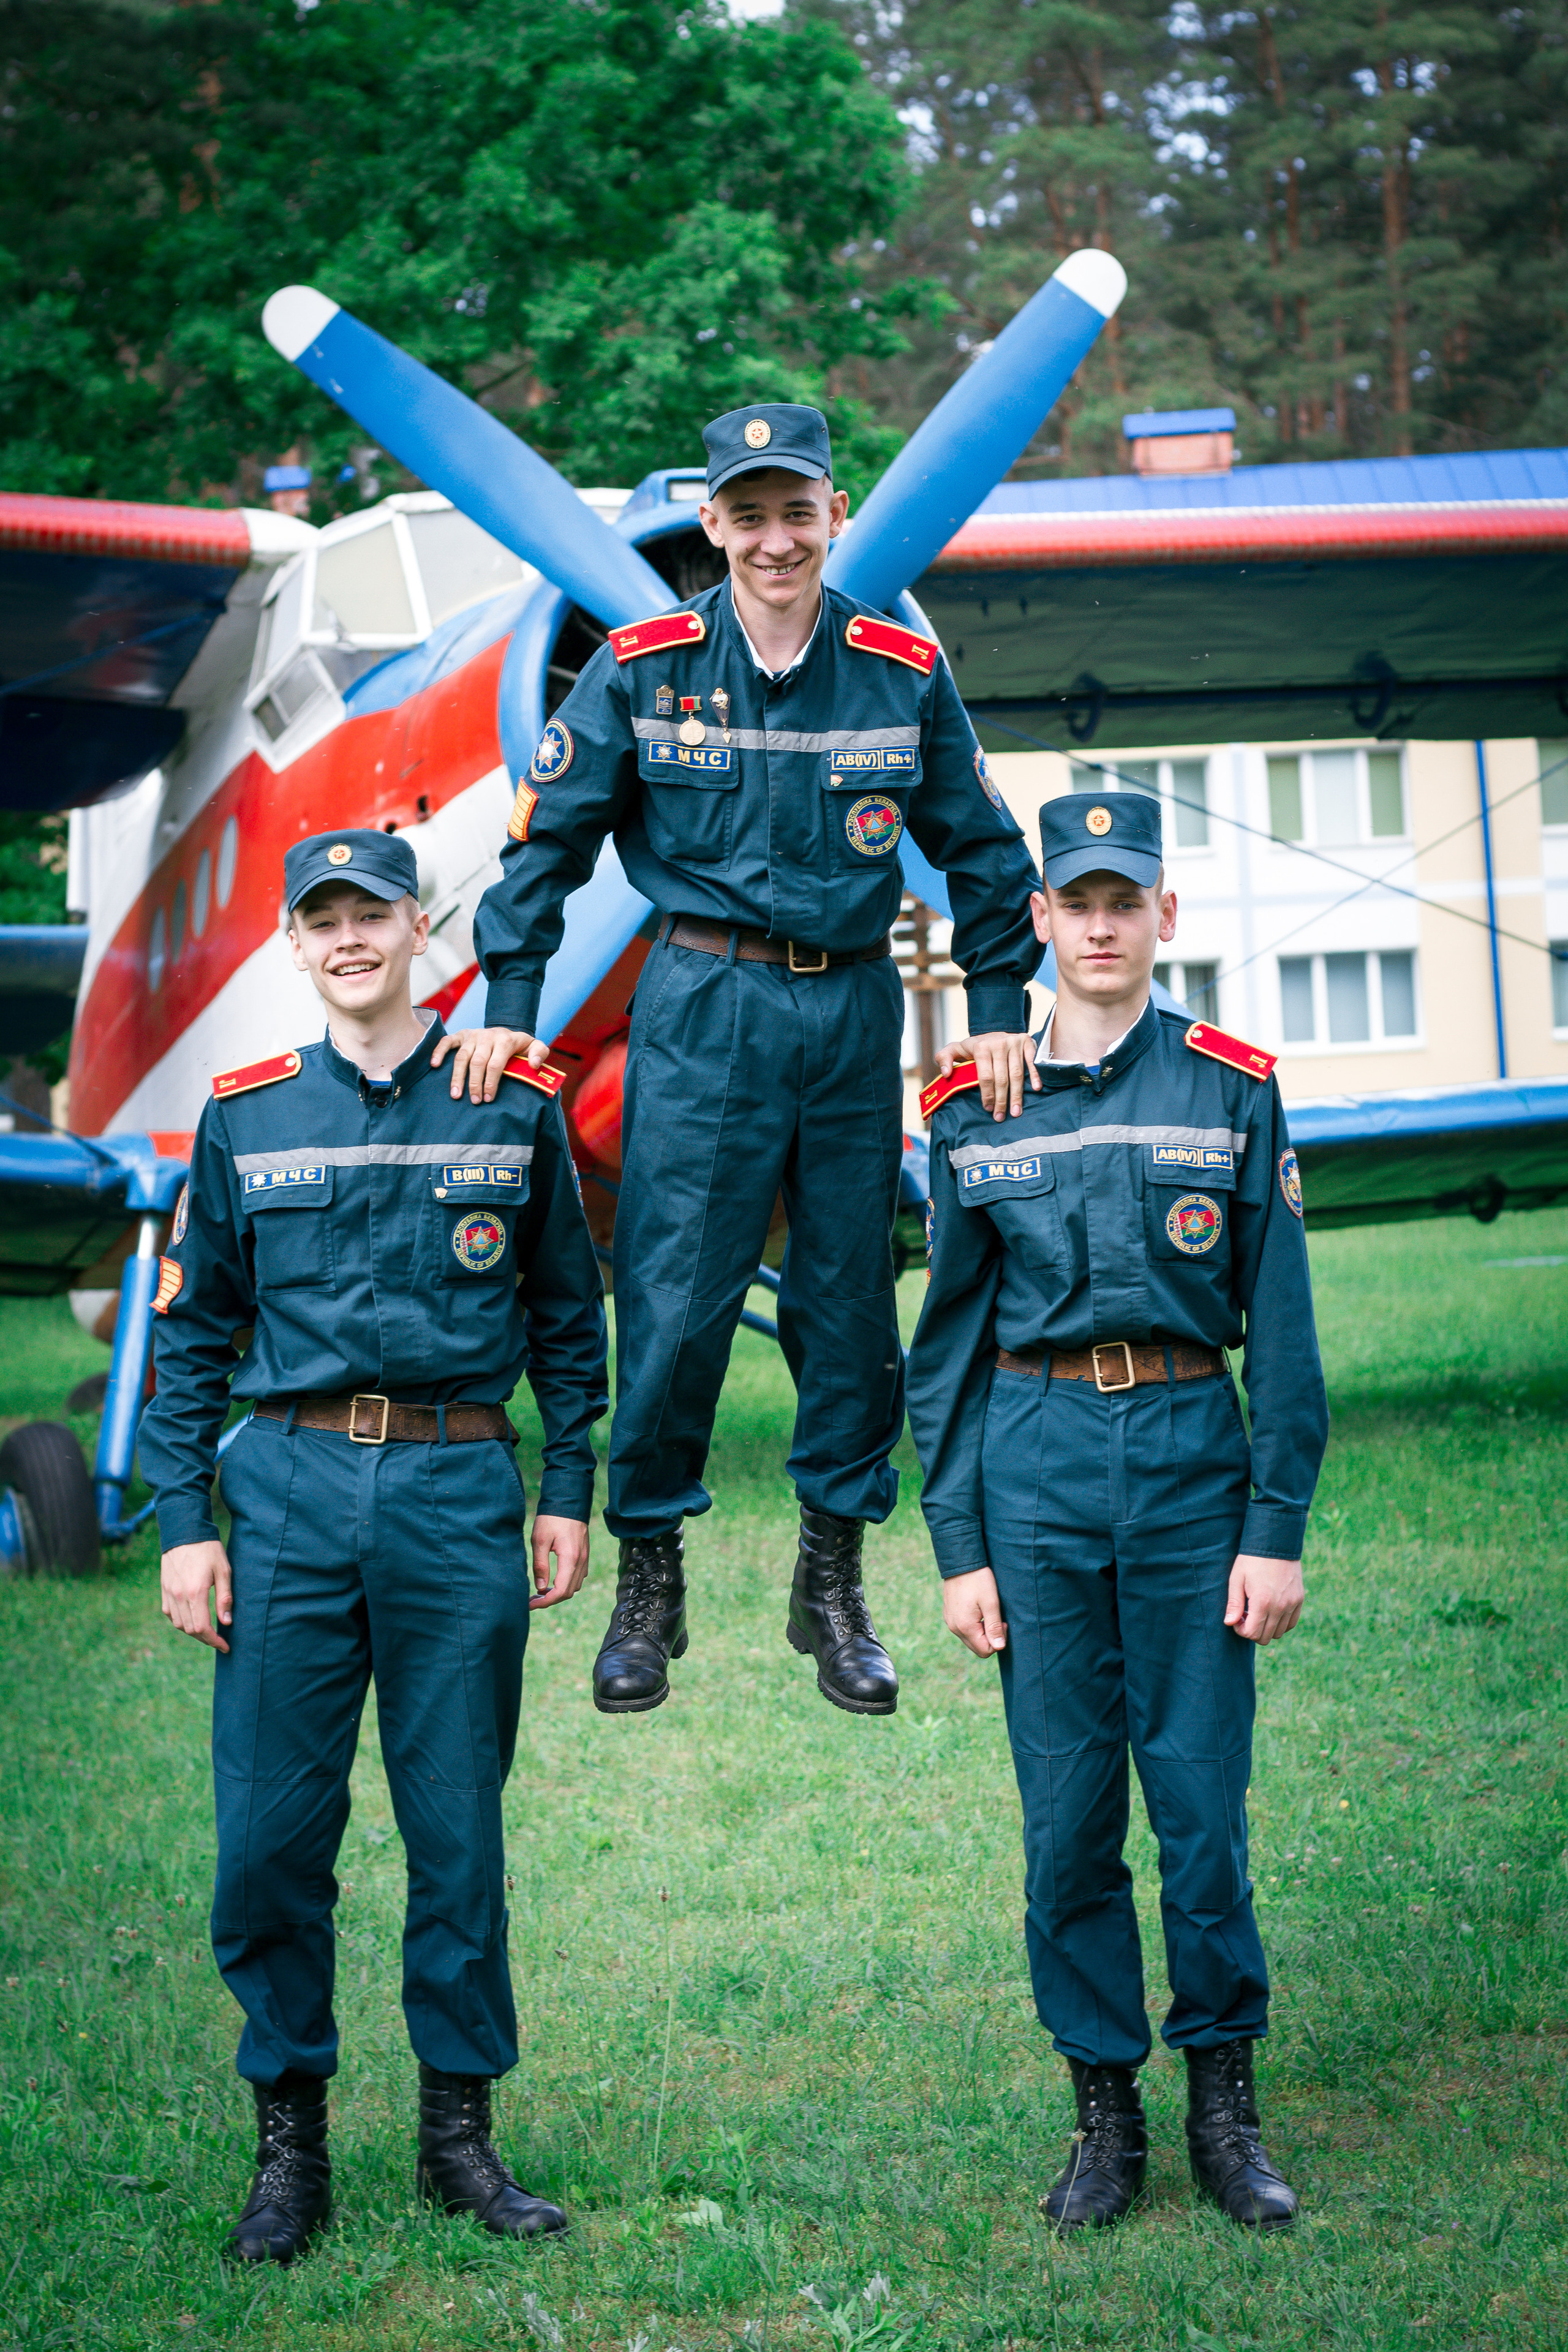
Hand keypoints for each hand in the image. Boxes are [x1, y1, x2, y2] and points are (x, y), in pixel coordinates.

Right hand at [161, 1540, 232, 1653]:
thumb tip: (226, 1622)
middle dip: (206, 1639)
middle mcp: (179, 1596)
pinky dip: (180, 1621)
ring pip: (179, 1624)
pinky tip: (192, 1618)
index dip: (214, 1641)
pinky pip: (170, 1613)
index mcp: (196, 1593)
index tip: (225, 1646)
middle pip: (190, 1630)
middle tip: (219, 1640)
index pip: (203, 1628)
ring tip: (208, 1630)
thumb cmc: (208, 1549)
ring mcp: (169, 1593)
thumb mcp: (224, 1570)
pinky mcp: (164, 1588)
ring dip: (193, 1631)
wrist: (184, 1531)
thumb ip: (224, 1598)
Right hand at [430, 1026, 544, 1103]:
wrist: (507, 1032)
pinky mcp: (461, 1035)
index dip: (491, 1082)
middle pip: (477, 1062)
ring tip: (456, 1095)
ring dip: (457, 1076)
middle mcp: (487, 1036)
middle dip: (475, 1083)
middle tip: (474, 1101)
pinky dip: (439, 1052)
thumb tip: (535, 1064)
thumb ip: (540, 1053)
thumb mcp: (535, 1046)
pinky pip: (447, 1041)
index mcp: (505, 1040)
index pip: (496, 1063)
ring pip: (462, 1056)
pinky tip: (434, 1065)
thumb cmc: (520, 1047)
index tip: (489, 1098)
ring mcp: (473, 1035)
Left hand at [530, 1515, 589, 1609]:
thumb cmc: (551, 1519)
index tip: (531, 1604)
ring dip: (559, 1592)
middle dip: (551, 1600)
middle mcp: (581, 1561)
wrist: (568, 1501)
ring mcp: (585, 1558)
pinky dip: (566, 1583)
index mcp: (570, 1559)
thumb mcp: (539, 1540)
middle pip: (569, 1592)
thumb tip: (540, 1588)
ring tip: (541, 1591)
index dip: (546, 1602)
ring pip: (575, 1586)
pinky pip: (578, 1576)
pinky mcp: (584, 1554)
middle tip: (532, 1599)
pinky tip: (552, 1580)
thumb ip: (540, 1565)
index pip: (561, 1591)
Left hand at [935, 1031, 1040, 1120]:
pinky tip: (1036, 1088)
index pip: (985, 1076)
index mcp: (980, 1047)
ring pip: (1017, 1074)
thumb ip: (943, 1058)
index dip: (987, 1094)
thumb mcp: (955, 1049)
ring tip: (1016, 1111)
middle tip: (1001, 1116)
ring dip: (1017, 1095)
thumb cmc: (975, 1047)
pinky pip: (1032, 1061)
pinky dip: (1035, 1075)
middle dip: (1001, 1100)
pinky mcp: (1027, 1041)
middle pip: (1002, 1078)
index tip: (988, 1109)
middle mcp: (998, 1043)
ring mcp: (1014, 1042)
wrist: (994, 1031)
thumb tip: (946, 1073)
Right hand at [942, 1566, 1007, 1657]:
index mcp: (965, 1627)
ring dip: (982, 1632)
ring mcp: (950, 1621)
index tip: (1002, 1623)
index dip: (998, 1641)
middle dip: (990, 1638)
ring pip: (970, 1639)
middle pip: (977, 1647)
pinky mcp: (949, 1615)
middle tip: (997, 1618)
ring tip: (988, 1612)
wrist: (960, 1562)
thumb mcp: (991, 1602)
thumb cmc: (978, 1580)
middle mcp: (954, 1628)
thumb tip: (999, 1647)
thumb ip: (994, 1627)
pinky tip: (978, 1610)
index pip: (985, 1651)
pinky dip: (974, 1626)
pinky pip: (963, 1629)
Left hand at [1225, 1553, 1303, 1644]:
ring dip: (1266, 1628)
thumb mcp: (1237, 1578)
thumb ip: (1234, 1603)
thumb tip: (1229, 1623)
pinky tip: (1270, 1612)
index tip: (1237, 1619)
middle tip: (1246, 1616)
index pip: (1252, 1633)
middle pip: (1265, 1637)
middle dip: (1252, 1631)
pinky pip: (1291, 1624)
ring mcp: (1292, 1604)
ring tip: (1258, 1613)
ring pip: (1279, 1633)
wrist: (1276, 1543)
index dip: (1241, 1630)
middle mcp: (1280, 1606)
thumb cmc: (1252, 1560)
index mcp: (1262, 1601)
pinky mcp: (1299, 1600)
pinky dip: (1280, 1624)